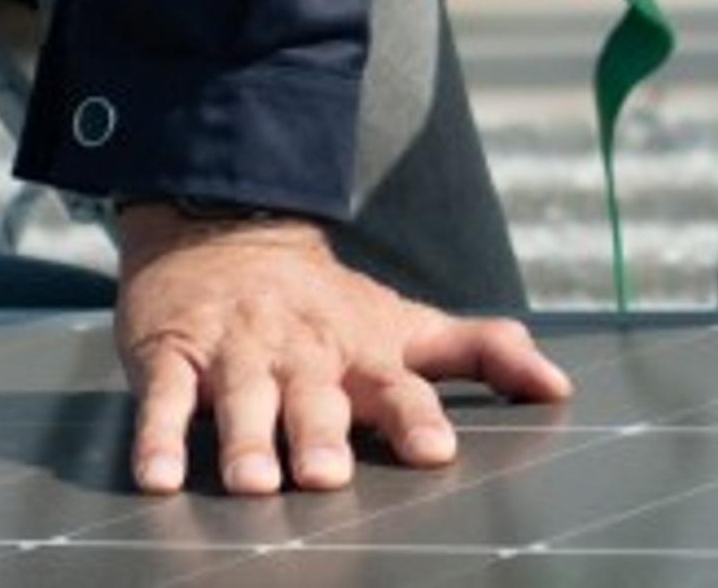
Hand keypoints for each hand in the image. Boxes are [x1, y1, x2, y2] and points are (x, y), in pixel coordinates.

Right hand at [114, 207, 570, 496]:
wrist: (228, 234)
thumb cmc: (329, 305)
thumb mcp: (408, 322)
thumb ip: (483, 351)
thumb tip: (560, 387)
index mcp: (362, 351)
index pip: (398, 384)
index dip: (418, 416)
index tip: (437, 450)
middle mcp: (303, 354)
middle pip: (315, 398)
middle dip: (321, 435)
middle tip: (328, 475)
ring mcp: (237, 353)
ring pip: (241, 398)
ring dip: (247, 440)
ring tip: (255, 483)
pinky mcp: (173, 356)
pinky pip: (162, 399)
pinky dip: (156, 437)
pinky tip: (159, 477)